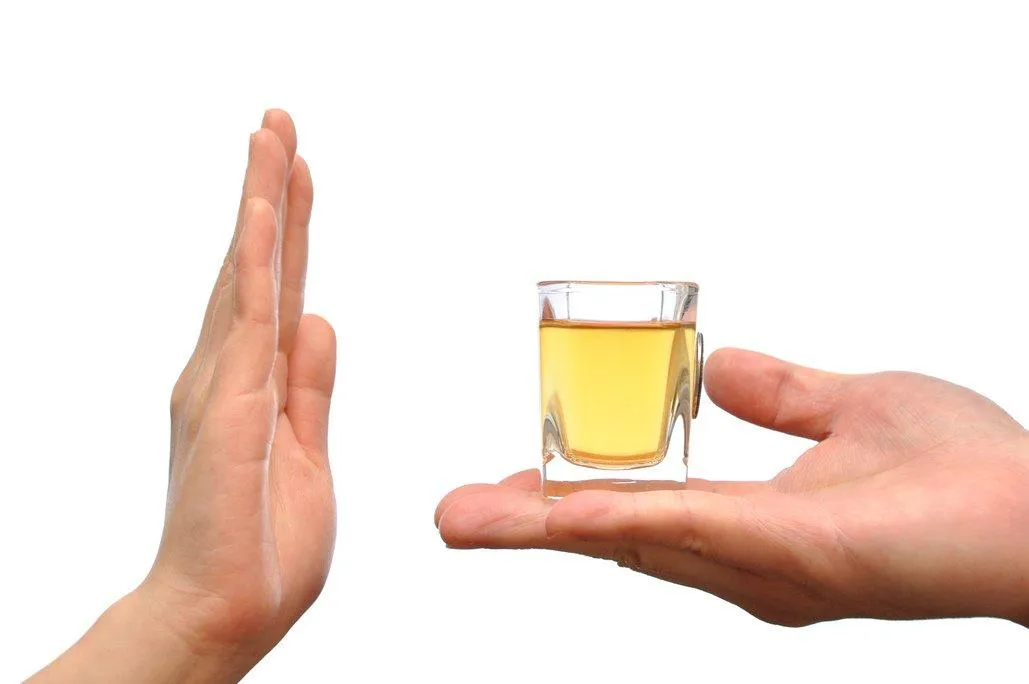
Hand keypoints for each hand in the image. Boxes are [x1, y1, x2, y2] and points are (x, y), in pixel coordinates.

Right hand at [31, 110, 336, 681]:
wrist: (223, 615)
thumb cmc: (260, 550)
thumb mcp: (305, 451)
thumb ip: (310, 388)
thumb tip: (319, 323)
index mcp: (254, 385)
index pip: (277, 289)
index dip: (288, 230)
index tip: (298, 173)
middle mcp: (230, 373)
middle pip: (257, 267)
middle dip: (270, 192)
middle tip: (278, 124)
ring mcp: (226, 386)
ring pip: (248, 276)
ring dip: (261, 204)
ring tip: (271, 137)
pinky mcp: (230, 407)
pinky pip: (248, 320)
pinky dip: (255, 262)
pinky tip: (263, 215)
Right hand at [436, 348, 1028, 626]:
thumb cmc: (968, 472)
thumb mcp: (848, 407)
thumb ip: (778, 394)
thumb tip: (716, 370)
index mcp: (753, 525)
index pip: (640, 510)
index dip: (571, 500)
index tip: (511, 488)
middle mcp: (743, 558)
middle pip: (615, 535)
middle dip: (529, 525)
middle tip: (453, 516)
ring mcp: (758, 562)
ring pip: (626, 537)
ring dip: (539, 527)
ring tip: (462, 520)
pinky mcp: (783, 553)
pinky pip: (674, 527)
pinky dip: (603, 518)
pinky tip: (543, 513)